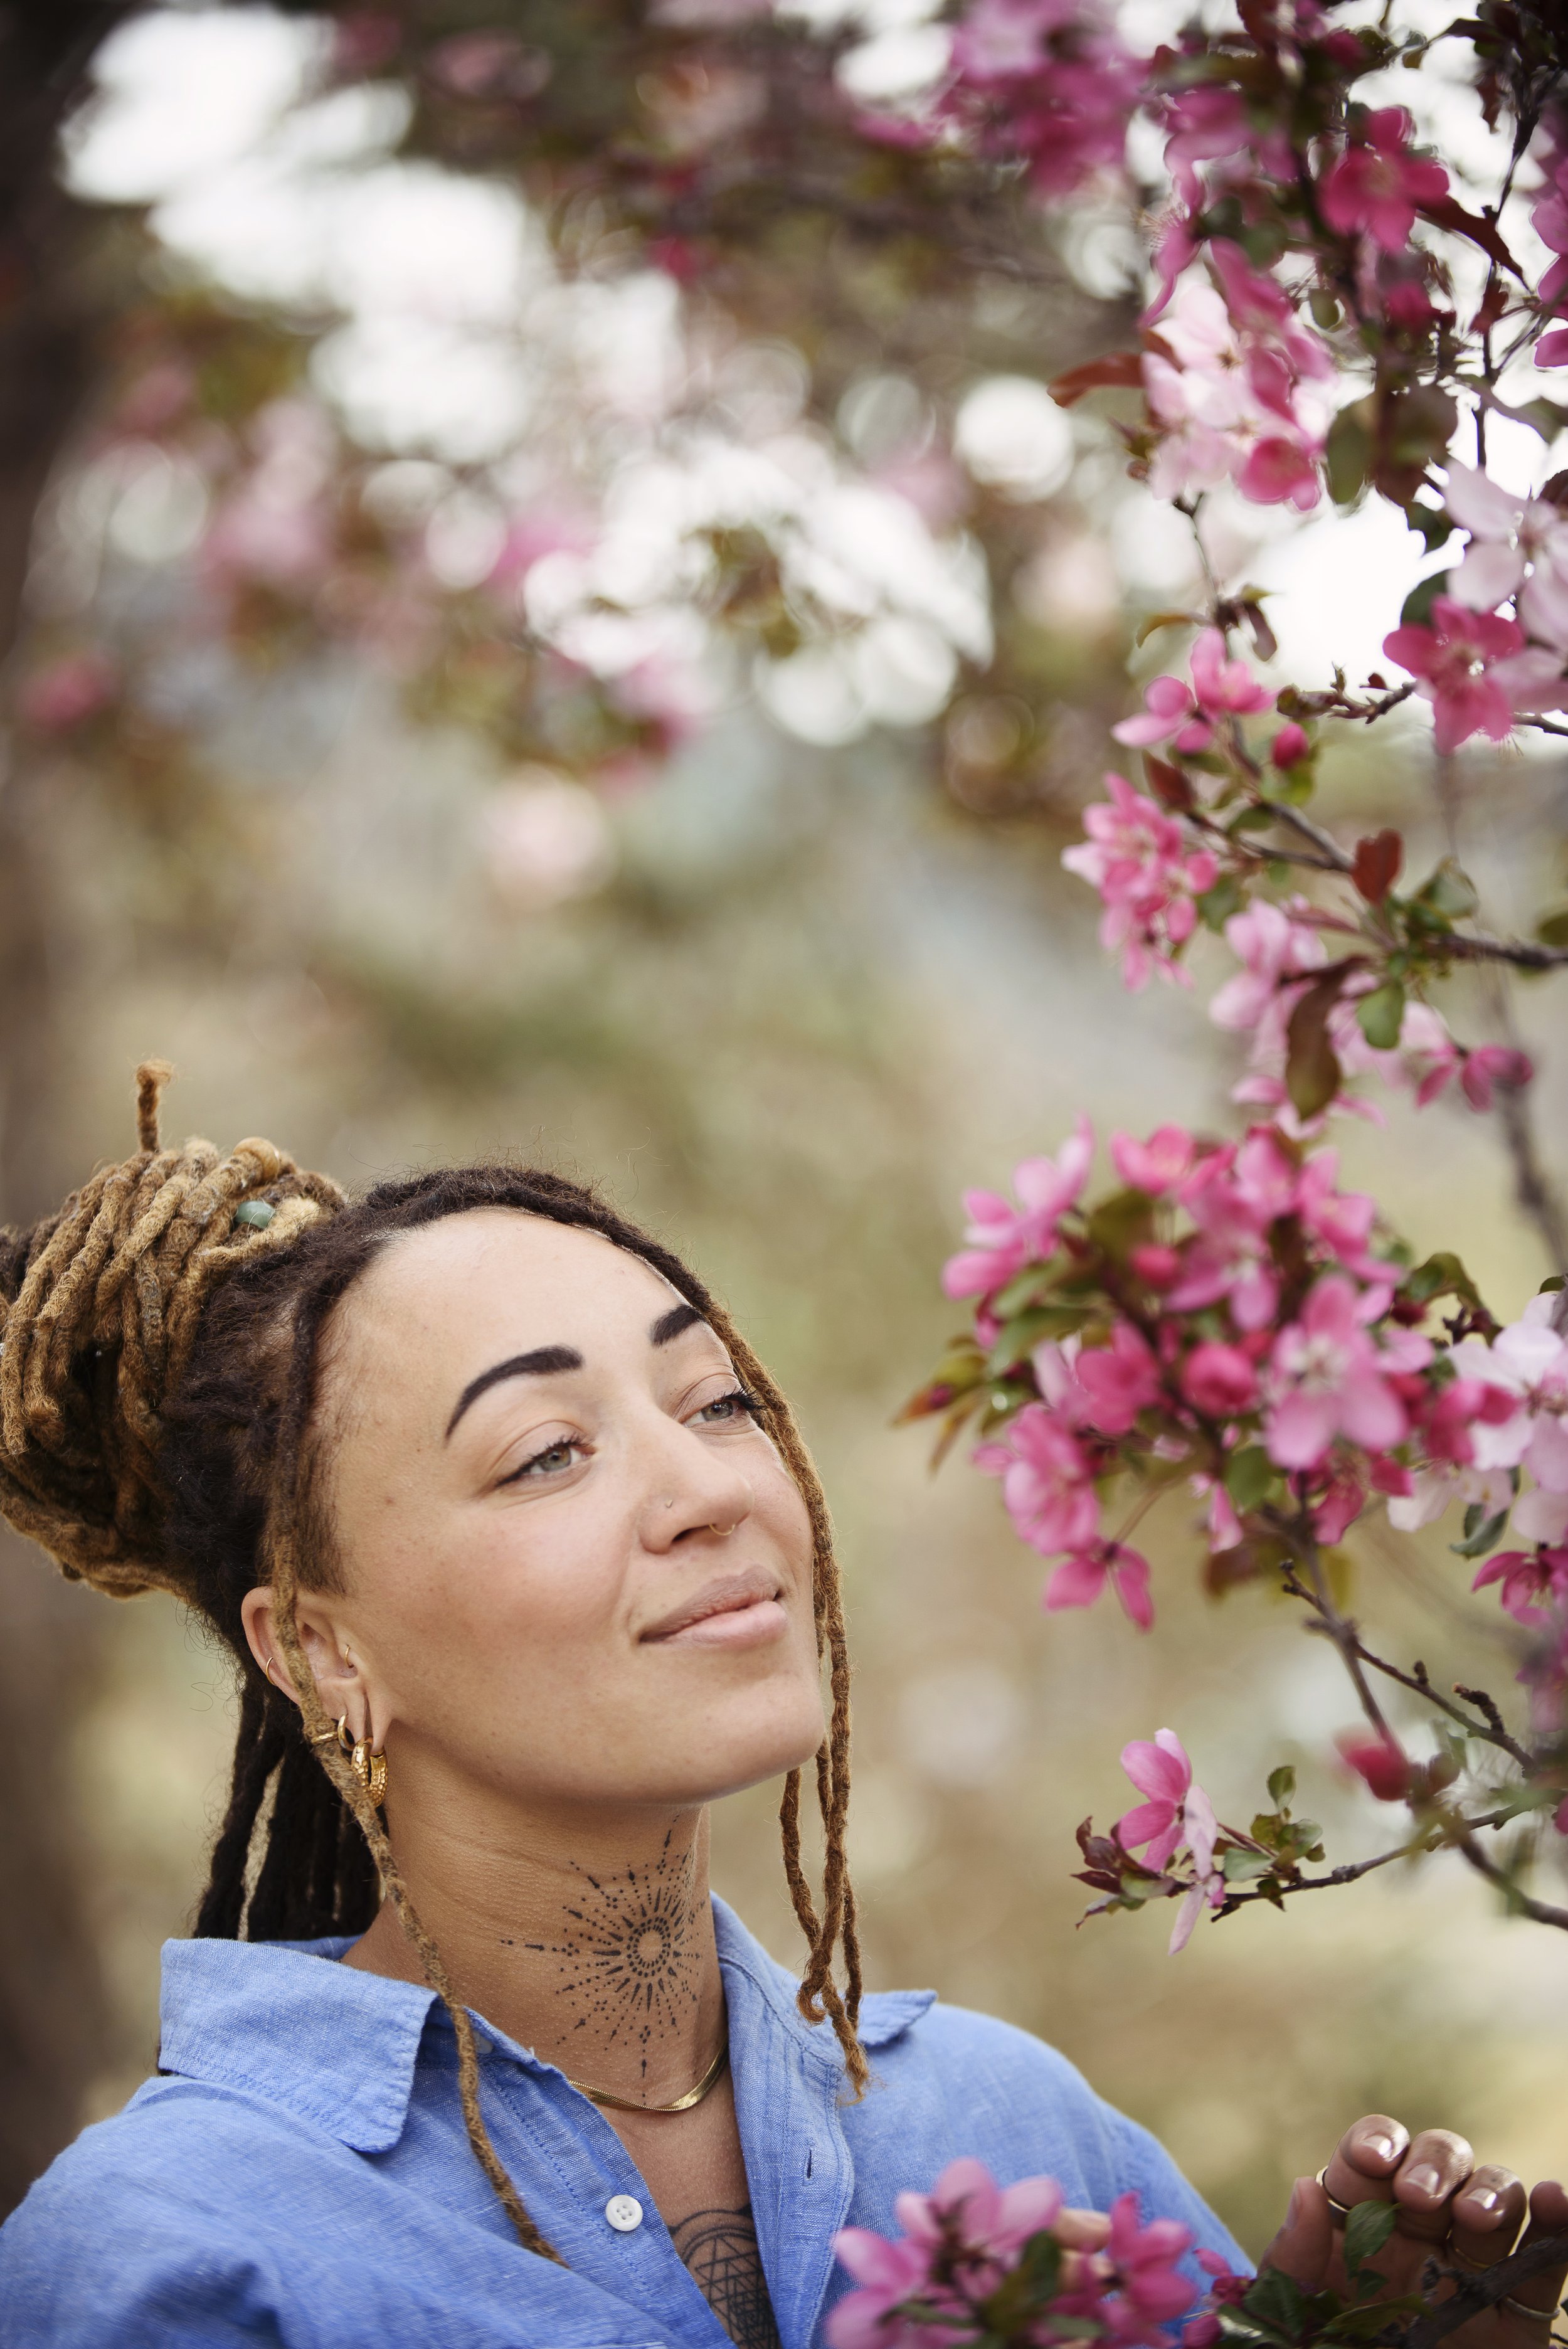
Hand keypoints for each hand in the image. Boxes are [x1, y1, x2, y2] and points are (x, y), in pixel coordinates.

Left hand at [1263, 2113, 1567, 2348]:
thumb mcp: (1296, 2316)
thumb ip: (1298, 2258)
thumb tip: (1306, 2189)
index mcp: (1357, 2231)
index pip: (1371, 2160)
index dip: (1376, 2143)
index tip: (1373, 2161)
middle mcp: (1417, 2240)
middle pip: (1437, 2163)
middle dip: (1433, 2164)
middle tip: (1417, 2197)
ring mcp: (1471, 2273)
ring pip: (1495, 2198)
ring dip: (1491, 2190)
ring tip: (1475, 2218)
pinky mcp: (1517, 2317)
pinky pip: (1543, 2263)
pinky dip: (1557, 2225)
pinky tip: (1555, 2199)